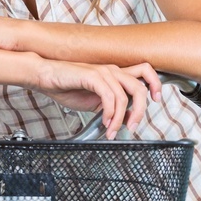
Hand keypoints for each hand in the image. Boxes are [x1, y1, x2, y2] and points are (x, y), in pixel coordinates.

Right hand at [33, 60, 160, 138]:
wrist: (45, 77)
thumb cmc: (65, 87)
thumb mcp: (93, 100)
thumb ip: (110, 105)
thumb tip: (122, 118)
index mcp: (114, 74)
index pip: (145, 71)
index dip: (156, 84)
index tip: (155, 100)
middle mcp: (112, 70)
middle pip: (140, 87)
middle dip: (140, 110)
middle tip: (133, 126)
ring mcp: (102, 72)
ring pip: (126, 95)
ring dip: (121, 118)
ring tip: (113, 129)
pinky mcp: (92, 77)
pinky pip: (110, 97)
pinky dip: (110, 113)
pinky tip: (104, 120)